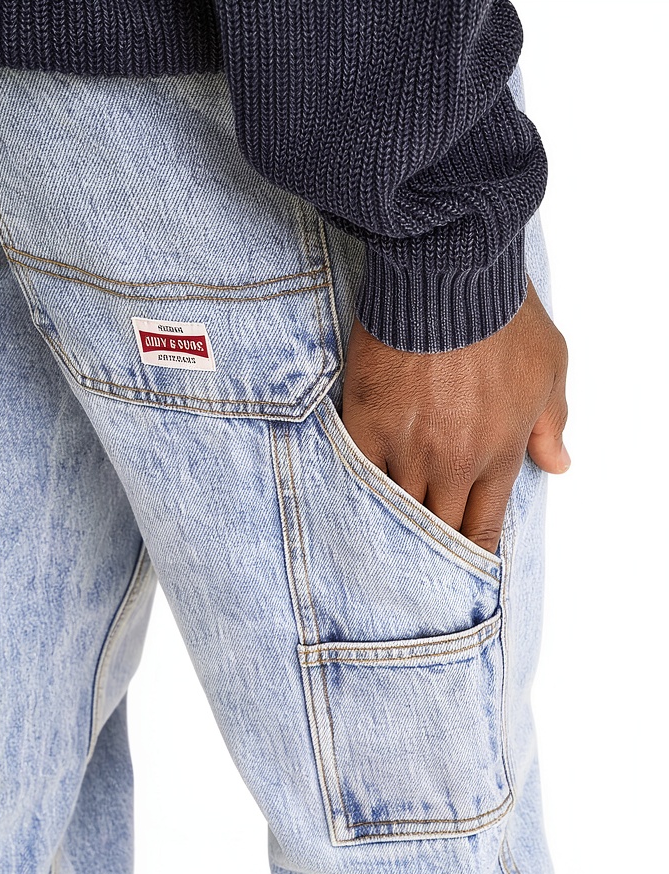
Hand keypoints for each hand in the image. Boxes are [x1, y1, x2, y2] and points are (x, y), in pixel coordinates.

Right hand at [340, 278, 569, 552]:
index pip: (482, 525)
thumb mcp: (549, 367)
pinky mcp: (367, 421)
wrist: (449, 275)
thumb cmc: (502, 316)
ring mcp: (406, 445)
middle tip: (419, 555)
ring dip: (392, 524)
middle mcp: (452, 461)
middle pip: (437, 527)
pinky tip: (353, 503)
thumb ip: (552, 424)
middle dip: (431, 544)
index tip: (461, 561)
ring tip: (381, 539)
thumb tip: (558, 465)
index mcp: (498, 454)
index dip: (470, 550)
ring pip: (395, 509)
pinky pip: (357, 474)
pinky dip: (357, 491)